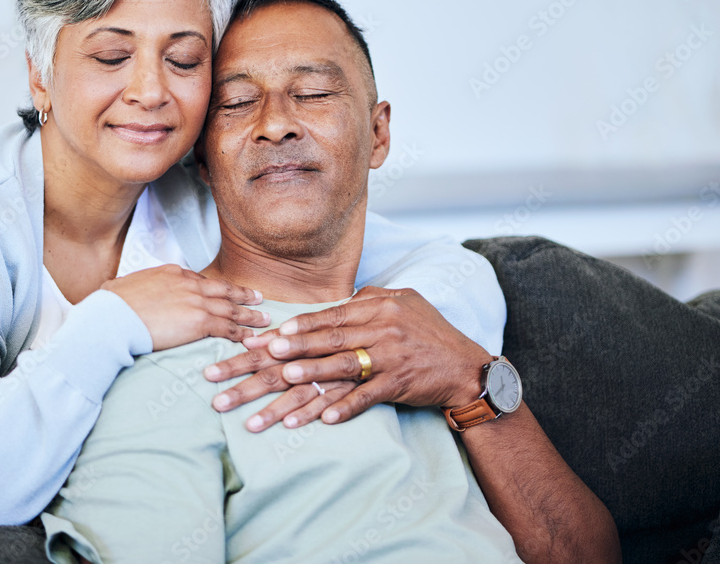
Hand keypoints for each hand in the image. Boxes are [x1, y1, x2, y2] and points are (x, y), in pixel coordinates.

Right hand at [101, 265, 269, 349]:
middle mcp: (189, 284)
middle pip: (223, 290)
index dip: (216, 288)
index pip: (201, 280)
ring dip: (250, 315)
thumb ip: (131, 288)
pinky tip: (251, 338)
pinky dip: (242, 333)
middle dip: (243, 295)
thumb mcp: (122, 286)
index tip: (226, 292)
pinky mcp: (199, 322)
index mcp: (172, 272)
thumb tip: (117, 289)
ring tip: (264, 320)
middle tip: (258, 298)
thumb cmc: (110, 305)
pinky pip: (227, 328)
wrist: (113, 316)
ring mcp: (196, 302)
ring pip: (231, 309)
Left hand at [204, 286, 491, 428]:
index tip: (260, 337)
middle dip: (285, 349)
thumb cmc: (431, 333)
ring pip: (341, 365)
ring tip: (282, 379)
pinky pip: (367, 397)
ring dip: (310, 373)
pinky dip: (345, 408)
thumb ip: (369, 299)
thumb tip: (341, 299)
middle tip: (252, 357)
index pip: (325, 317)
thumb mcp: (403, 303)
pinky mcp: (399, 383)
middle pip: (323, 339)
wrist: (467, 366)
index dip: (292, 327)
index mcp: (376, 307)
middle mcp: (379, 328)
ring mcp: (389, 356)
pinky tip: (323, 420)